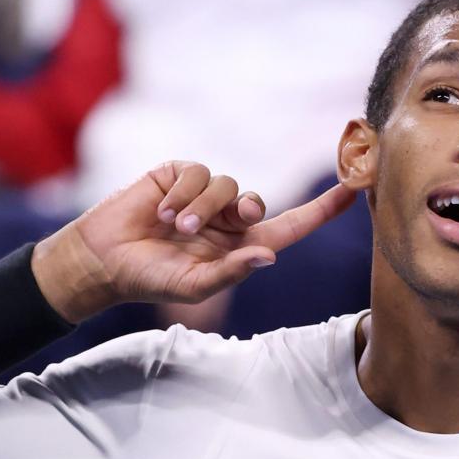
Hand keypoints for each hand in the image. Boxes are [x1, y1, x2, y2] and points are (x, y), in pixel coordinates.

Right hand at [34, 162, 356, 322]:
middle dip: (244, 208)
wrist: (104, 258)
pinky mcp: (178, 175)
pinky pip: (195, 172)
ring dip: (201, 206)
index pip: (292, 227)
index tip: (354, 189)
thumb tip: (269, 257)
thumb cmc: (151, 278)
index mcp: (241, 247)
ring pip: (225, 184)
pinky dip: (180, 193)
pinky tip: (160, 210)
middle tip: (227, 220)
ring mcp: (203, 195)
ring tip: (173, 227)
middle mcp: (227, 219)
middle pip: (256, 202)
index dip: (322, 209)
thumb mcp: (194, 285)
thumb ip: (231, 272)